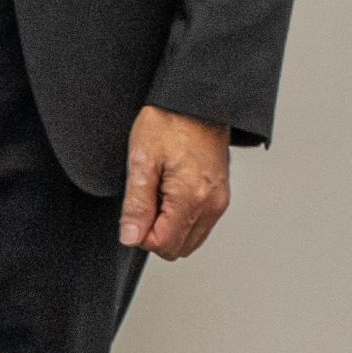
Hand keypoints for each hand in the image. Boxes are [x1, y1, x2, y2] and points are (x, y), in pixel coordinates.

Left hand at [120, 106, 231, 259]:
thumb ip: (136, 204)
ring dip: (168, 228)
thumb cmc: (168, 124)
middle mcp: (212, 206)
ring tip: (156, 193)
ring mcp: (219, 203)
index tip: (132, 212)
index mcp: (191, 199)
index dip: (140, 234)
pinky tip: (169, 194)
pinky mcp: (221, 198)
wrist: (196, 104)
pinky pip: (199, 225)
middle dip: (154, 234)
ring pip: (189, 240)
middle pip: (178, 248)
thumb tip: (130, 237)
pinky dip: (181, 220)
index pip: (163, 244)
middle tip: (143, 200)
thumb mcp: (141, 161)